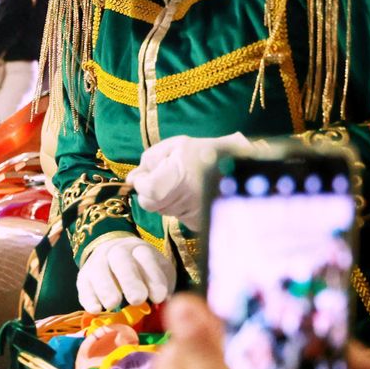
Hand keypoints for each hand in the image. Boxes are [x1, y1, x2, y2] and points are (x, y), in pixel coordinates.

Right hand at [76, 234, 175, 311]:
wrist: (116, 260)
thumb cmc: (144, 275)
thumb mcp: (158, 277)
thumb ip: (161, 290)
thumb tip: (165, 309)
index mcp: (140, 250)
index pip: (146, 258)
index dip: (153, 277)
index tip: (160, 297)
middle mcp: (117, 251)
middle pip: (121, 260)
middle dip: (129, 280)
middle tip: (137, 299)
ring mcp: (97, 262)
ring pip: (99, 270)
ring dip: (106, 288)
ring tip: (113, 305)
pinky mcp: (84, 277)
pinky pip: (84, 285)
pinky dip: (88, 297)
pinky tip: (96, 310)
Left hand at [128, 132, 250, 228]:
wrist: (238, 165)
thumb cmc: (203, 151)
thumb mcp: (174, 146)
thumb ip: (148, 161)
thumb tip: (131, 180)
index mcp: (176, 178)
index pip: (144, 190)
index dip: (142, 182)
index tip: (148, 174)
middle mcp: (184, 199)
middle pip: (150, 204)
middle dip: (151, 192)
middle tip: (164, 179)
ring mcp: (193, 213)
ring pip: (163, 211)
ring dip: (165, 199)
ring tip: (182, 184)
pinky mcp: (199, 222)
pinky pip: (177, 216)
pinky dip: (178, 207)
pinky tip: (190, 194)